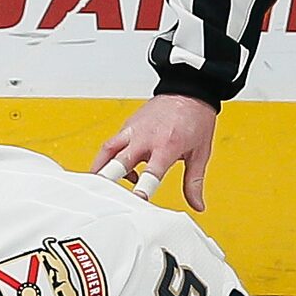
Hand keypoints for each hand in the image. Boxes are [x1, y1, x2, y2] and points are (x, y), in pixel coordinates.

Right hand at [92, 93, 218, 211]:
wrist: (189, 91)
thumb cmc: (195, 119)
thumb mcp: (200, 153)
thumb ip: (194, 182)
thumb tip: (197, 205)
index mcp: (167, 146)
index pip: (151, 173)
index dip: (142, 189)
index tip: (135, 202)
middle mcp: (146, 137)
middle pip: (119, 161)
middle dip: (108, 179)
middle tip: (101, 195)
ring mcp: (134, 130)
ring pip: (107, 150)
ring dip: (100, 168)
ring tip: (96, 184)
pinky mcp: (128, 125)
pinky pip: (113, 143)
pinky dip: (110, 158)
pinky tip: (119, 168)